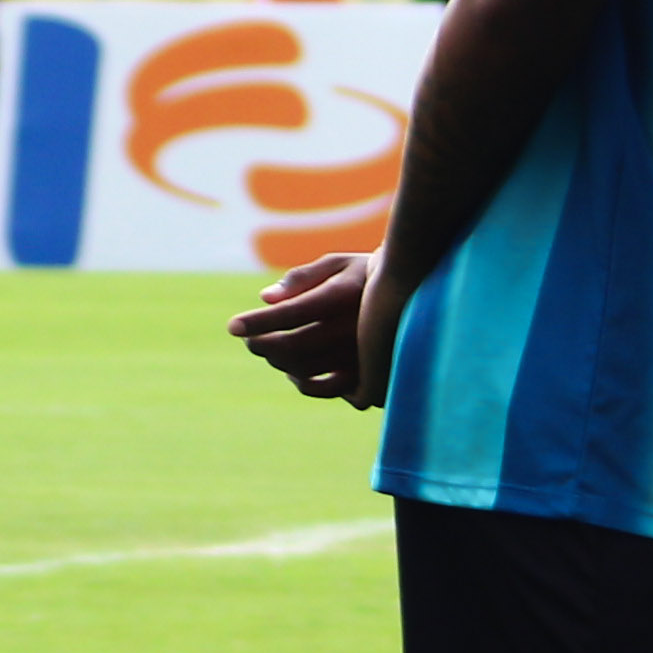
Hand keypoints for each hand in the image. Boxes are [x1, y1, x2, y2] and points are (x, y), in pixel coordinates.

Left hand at [229, 248, 392, 407]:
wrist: (419, 295)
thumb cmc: (368, 273)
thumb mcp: (339, 263)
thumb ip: (302, 278)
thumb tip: (265, 298)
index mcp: (342, 297)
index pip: (288, 314)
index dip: (256, 323)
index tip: (232, 327)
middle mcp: (352, 328)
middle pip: (290, 347)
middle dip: (260, 344)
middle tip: (248, 339)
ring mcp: (361, 355)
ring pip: (302, 369)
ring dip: (276, 362)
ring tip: (269, 349)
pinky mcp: (368, 374)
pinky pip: (325, 388)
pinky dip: (302, 382)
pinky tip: (293, 371)